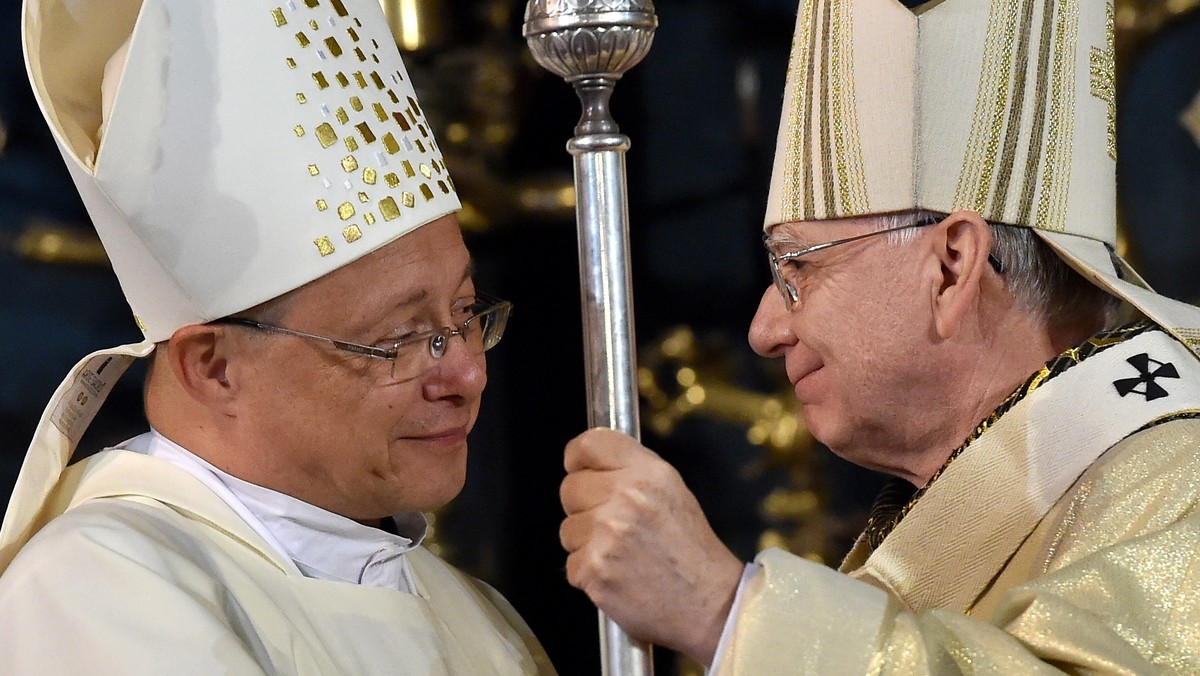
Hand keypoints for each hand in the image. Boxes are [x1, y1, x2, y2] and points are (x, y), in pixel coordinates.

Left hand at [559, 427, 744, 665]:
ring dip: (586, 543)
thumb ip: (631, 471)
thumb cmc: (690, 550)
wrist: (708, 602)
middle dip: (584, 506)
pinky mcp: (595, 570)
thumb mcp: (671, 491)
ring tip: (620, 554)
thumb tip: (590, 463)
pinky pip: (572, 564)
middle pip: (569, 488)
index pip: (590, 444)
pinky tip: (617, 574)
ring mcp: (607, 535)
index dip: (578, 456)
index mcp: (647, 473)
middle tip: (611, 524)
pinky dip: (589, 573)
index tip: (578, 467)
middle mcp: (625, 499)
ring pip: (568, 529)